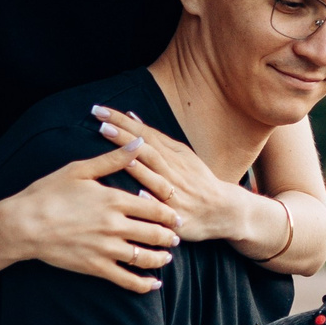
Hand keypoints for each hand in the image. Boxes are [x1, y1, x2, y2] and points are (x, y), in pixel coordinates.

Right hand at [0, 146, 181, 292]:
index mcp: (114, 200)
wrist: (23, 224)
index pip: (155, 207)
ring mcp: (106, 249)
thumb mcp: (80, 169)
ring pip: (145, 257)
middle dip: (170, 236)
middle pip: (155, 233)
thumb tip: (139, 141)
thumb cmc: (49, 193)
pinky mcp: (95, 267)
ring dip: (161, 259)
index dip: (170, 213)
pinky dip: (143, 284)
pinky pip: (126, 280)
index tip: (178, 215)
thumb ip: (114, 159)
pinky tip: (153, 284)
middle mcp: (115, 225)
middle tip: (177, 237)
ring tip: (166, 257)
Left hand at [93, 106, 265, 247]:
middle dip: (124, 137)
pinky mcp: (177, 214)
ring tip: (120, 157)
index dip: (122, 122)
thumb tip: (131, 118)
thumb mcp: (181, 156)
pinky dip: (152, 200)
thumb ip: (156, 139)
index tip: (100, 110)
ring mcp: (175, 192)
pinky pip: (163, 207)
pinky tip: (139, 195)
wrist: (225, 210)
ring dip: (137, 166)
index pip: (144, 134)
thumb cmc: (197, 181)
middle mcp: (173, 170)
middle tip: (101, 124)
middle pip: (147, 150)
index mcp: (172, 155)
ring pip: (155, 177)